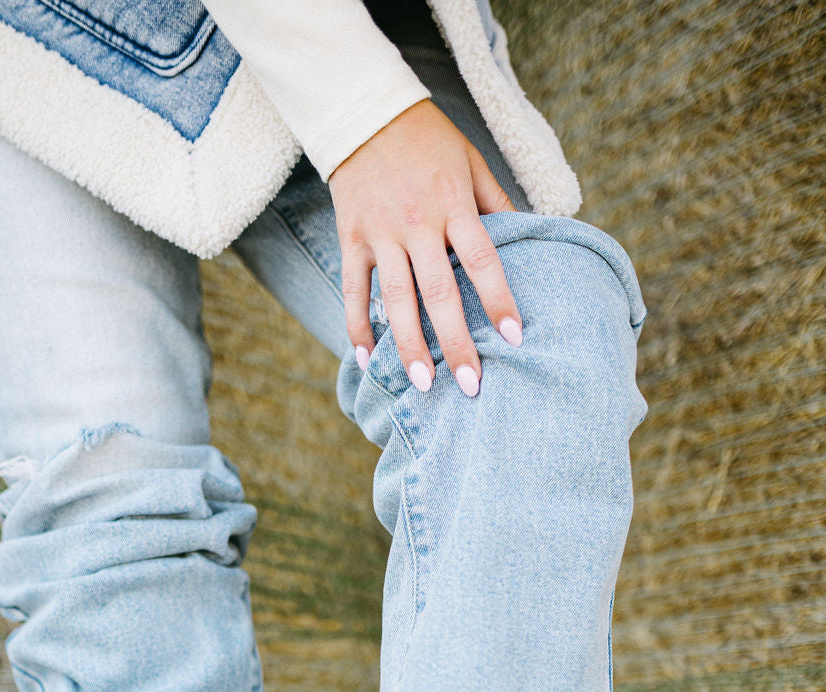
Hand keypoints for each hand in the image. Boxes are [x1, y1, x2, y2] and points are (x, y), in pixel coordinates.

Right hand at [328, 100, 522, 396]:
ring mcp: (380, 234)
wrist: (365, 113)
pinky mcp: (351, 239)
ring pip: (395, 300)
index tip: (514, 338)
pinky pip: (353, 290)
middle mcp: (417, 224)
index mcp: (453, 204)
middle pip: (439, 293)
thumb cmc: (429, 140)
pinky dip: (357, 327)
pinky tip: (367, 360)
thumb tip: (532, 237)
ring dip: (409, 346)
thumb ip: (497, 204)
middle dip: (455, 342)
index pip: (481, 260)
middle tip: (470, 385)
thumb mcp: (471, 162)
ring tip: (424, 385)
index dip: (499, 300)